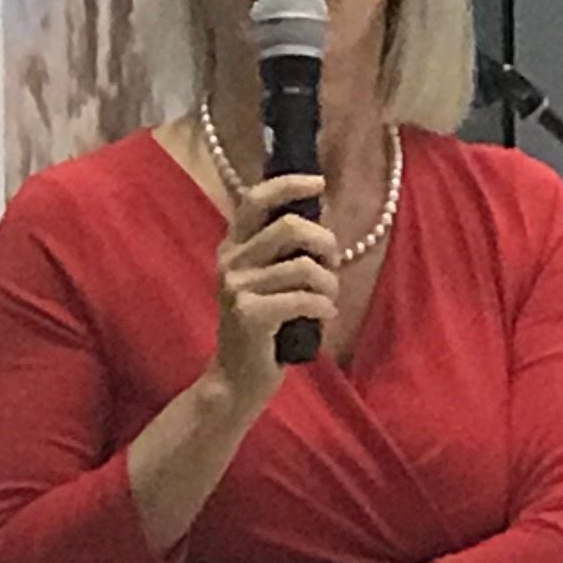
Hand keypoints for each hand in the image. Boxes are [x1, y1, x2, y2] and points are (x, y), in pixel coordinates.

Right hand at [209, 171, 339, 398]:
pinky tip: (324, 317)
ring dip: (329, 284)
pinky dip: (325, 308)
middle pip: (290, 227)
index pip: (257, 199)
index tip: (318, 183)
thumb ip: (284, 248)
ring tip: (328, 299)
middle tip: (333, 263)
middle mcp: (230, 261)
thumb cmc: (263, 326)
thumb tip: (321, 210)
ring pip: (305, 267)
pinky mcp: (250, 315)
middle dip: (325, 242)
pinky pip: (305, 298)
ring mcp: (237, 288)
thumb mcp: (266, 280)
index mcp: (232, 246)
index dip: (289, 185)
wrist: (237, 379)